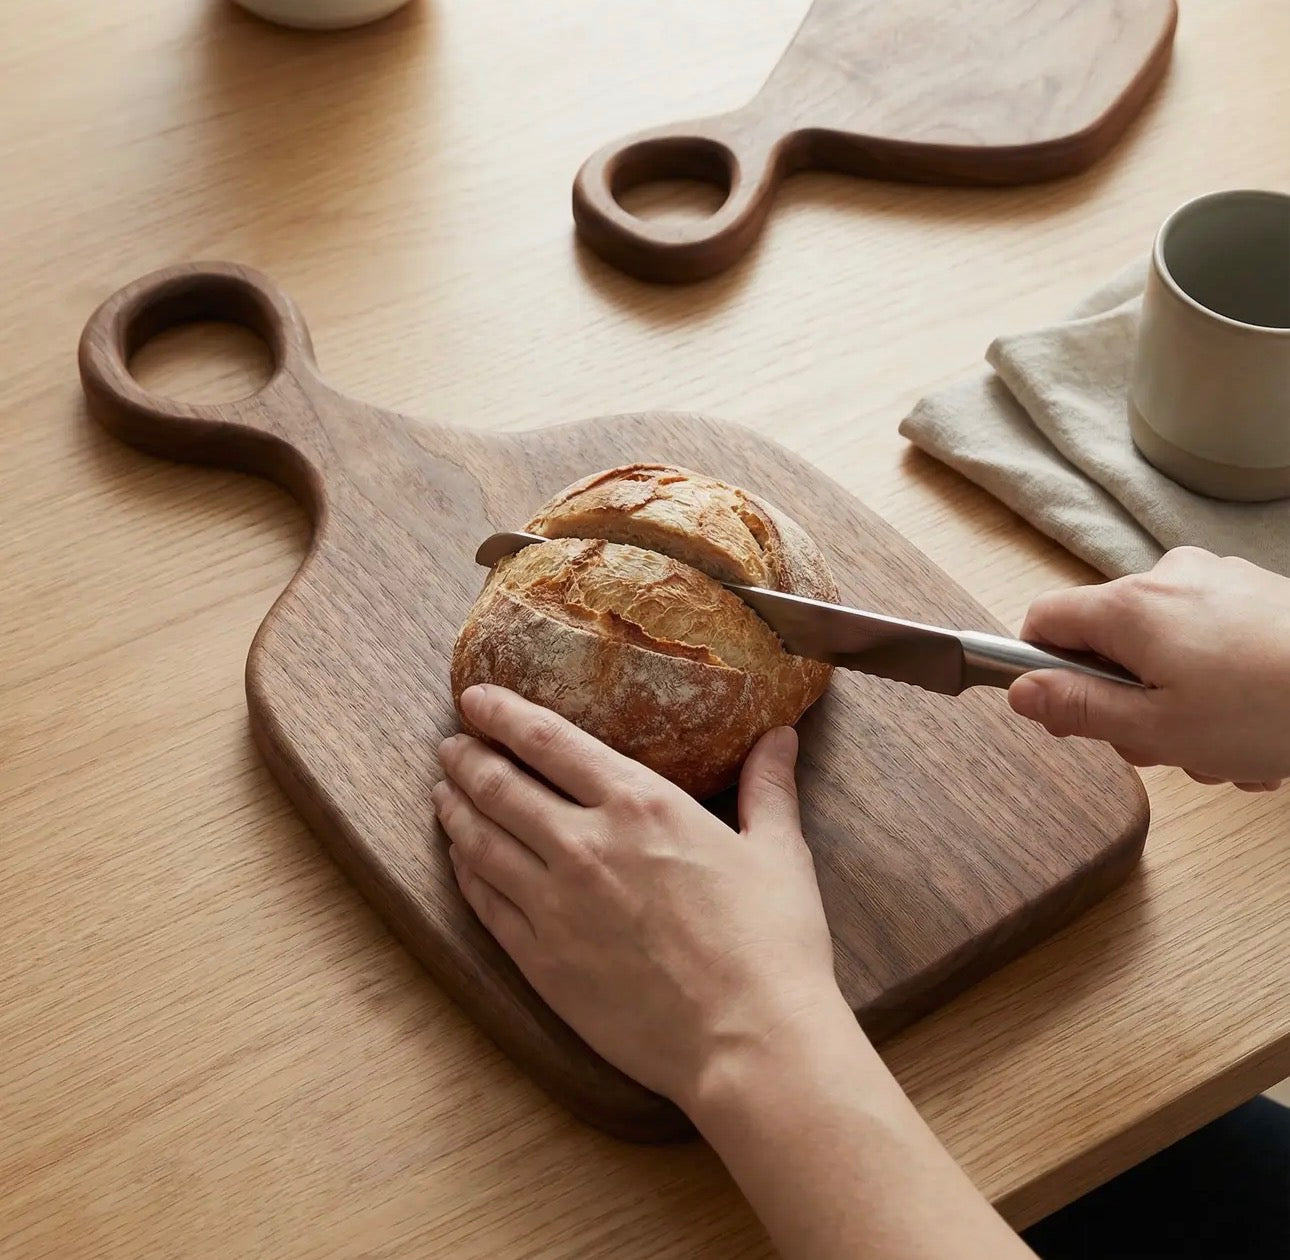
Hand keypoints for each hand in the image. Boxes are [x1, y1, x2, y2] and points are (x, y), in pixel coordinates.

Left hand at [432, 684, 841, 1108]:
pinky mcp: (540, 961)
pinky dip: (466, 871)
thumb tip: (780, 736)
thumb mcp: (778, 852)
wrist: (747, 1042)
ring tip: (442, 791)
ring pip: (479, 841)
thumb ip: (767, 787)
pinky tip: (460, 860)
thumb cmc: (771, 944)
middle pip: (499, 785)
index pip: (547, 740)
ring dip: (455, 809)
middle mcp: (584, 844)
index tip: (474, 698)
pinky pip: (485, 903)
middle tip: (450, 744)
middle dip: (467, 757)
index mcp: (639, 804)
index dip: (503, 712)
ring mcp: (553, 905)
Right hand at [1009, 548, 1289, 788]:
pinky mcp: (1258, 595)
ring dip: (1178, 702)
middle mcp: (1170, 578)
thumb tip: (1021, 691)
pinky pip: (1209, 640)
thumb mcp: (1155, 729)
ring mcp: (1218, 581)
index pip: (1044, 620)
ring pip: (1162, 648)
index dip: (1041, 669)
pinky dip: (1219, 684)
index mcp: (1131, 606)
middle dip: (1128, 701)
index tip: (1067, 712)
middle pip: (1108, 641)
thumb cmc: (1270, 709)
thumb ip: (1078, 709)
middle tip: (1166, 745)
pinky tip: (1252, 725)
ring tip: (1224, 745)